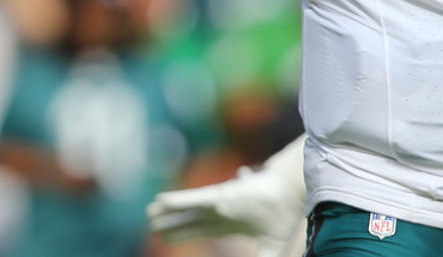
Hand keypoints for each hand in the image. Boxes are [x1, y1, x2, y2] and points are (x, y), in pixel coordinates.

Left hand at [147, 173, 305, 256]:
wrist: (292, 193)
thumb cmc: (284, 216)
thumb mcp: (271, 250)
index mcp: (231, 224)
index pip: (202, 230)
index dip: (185, 232)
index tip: (168, 236)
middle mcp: (222, 212)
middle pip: (191, 219)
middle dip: (173, 224)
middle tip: (154, 226)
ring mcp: (219, 203)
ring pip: (188, 208)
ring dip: (168, 211)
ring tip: (149, 212)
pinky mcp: (221, 196)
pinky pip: (194, 199)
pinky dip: (177, 200)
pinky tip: (160, 199)